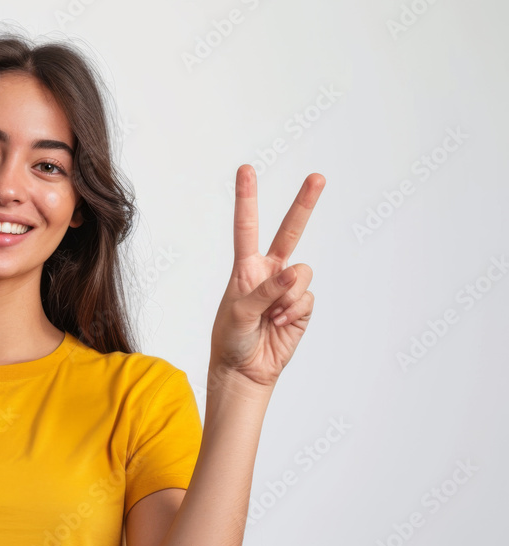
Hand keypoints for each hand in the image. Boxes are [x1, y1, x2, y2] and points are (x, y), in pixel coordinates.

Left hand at [208, 165, 324, 393]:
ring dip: (287, 295)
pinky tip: (280, 323)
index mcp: (245, 267)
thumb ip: (263, 290)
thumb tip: (291, 273)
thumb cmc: (232, 339)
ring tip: (271, 315)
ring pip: (302, 273)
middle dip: (304, 204)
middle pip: (289, 231)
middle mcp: (269, 271)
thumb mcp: (238, 313)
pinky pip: (306, 298)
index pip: (246, 227)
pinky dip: (294, 311)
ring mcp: (287, 288)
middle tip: (318, 177)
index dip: (247, 198)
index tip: (245, 170)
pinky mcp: (301, 305)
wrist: (245, 370)